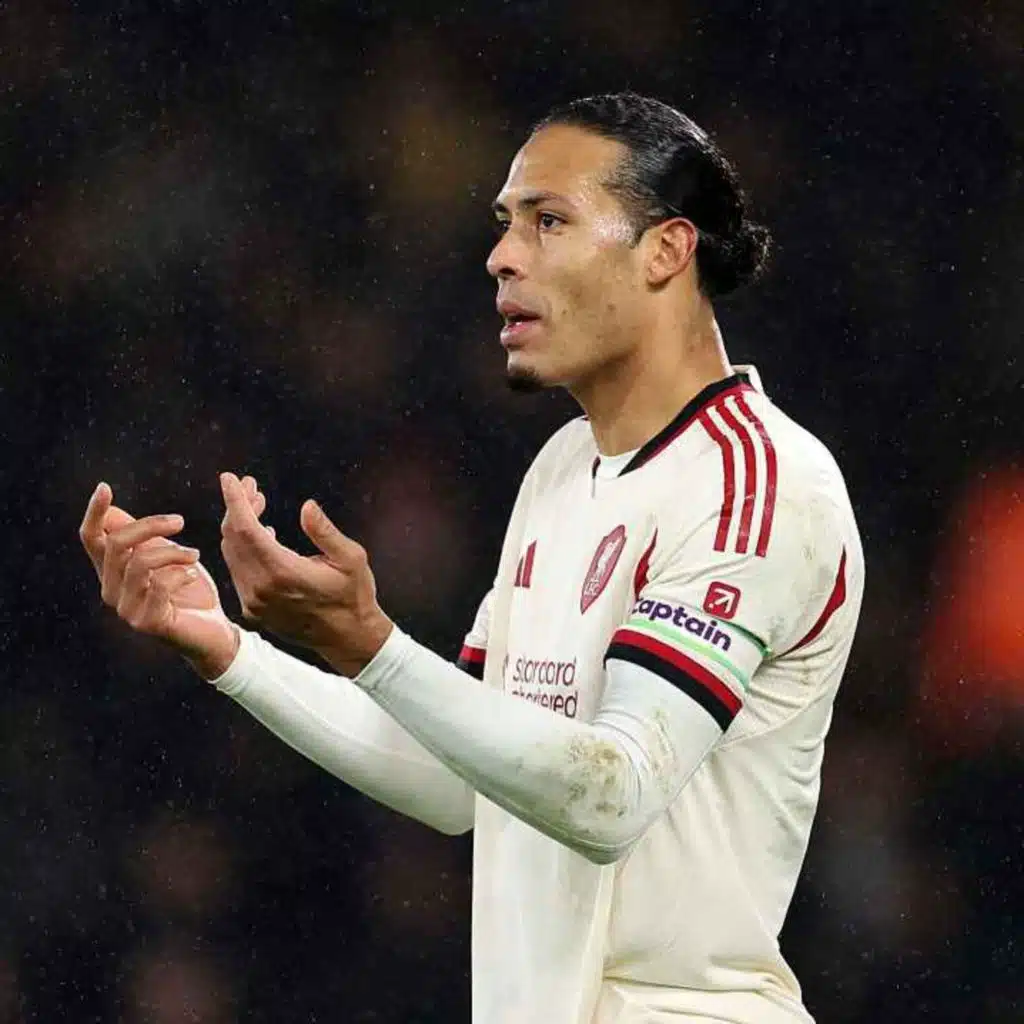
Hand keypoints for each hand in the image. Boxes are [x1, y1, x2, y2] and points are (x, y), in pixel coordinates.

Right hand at [79, 482, 237, 679]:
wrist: (213, 631)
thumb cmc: (189, 591)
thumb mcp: (166, 556)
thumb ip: (141, 538)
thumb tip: (113, 512)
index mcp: (112, 572)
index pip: (92, 539)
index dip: (94, 513)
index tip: (105, 487)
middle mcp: (111, 591)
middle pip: (118, 544)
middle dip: (151, 525)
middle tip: (180, 521)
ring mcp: (127, 609)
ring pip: (140, 563)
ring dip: (173, 552)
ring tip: (195, 554)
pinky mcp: (148, 623)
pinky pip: (159, 586)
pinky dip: (179, 574)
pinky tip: (191, 574)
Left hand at [218, 472, 392, 675]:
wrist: (348, 637)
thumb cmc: (354, 594)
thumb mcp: (351, 558)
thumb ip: (325, 532)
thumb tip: (307, 506)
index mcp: (284, 572)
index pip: (246, 529)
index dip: (235, 500)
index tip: (229, 478)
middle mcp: (262, 588)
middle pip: (233, 538)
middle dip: (238, 507)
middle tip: (252, 486)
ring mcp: (254, 602)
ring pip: (232, 554)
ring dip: (239, 526)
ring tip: (257, 505)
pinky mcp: (253, 609)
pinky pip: (238, 571)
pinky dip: (242, 548)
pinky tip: (261, 536)